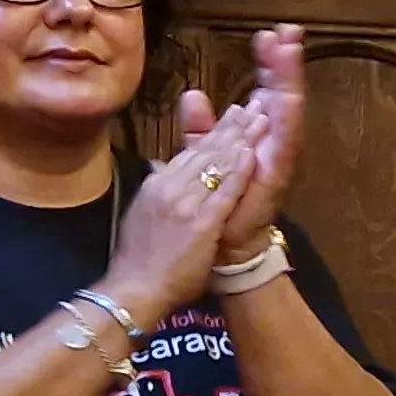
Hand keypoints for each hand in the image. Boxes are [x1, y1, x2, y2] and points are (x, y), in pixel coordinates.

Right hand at [103, 131, 257, 326]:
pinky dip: (238, 171)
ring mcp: (186, 203)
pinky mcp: (201, 223)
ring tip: (259, 119)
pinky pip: (223, 192)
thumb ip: (157, 189)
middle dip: (232, 127)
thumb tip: (161, 167)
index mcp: (157, 184)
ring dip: (240, 140)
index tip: (233, 114)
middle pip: (206, 150)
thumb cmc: (140, 258)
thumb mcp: (143, 213)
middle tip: (254, 106)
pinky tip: (251, 154)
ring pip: (216, 165)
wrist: (135, 289)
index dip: (215, 132)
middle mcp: (170, 187)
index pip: (191, 151)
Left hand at [178, 23, 307, 265]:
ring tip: (290, 49)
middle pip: (279, 95)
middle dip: (283, 63)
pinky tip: (287, 94)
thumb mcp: (202, 162)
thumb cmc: (215, 211)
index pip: (262, 92)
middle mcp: (269, 144)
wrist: (219, 252)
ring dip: (289, 80)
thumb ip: (199, 130)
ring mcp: (276, 159)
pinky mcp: (275, 175)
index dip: (266, 64)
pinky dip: (286, 118)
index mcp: (252, 138)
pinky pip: (284, 142)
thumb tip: (193, 93)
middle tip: (288, 31)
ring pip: (286, 111)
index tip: (268, 34)